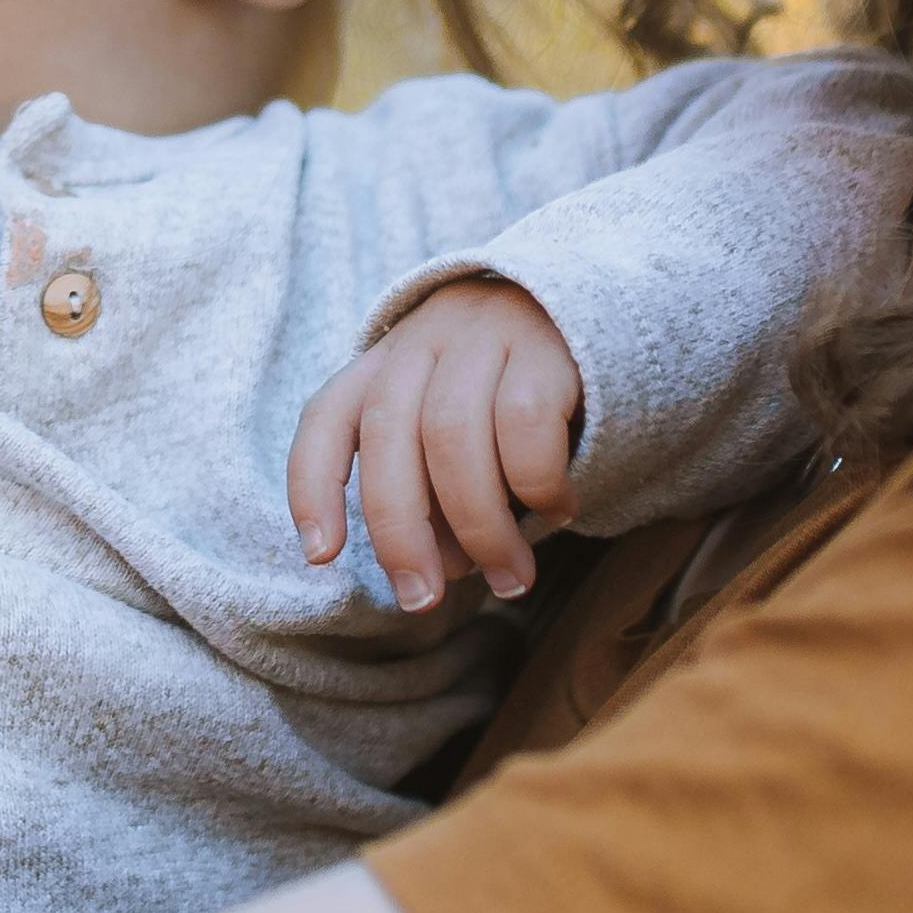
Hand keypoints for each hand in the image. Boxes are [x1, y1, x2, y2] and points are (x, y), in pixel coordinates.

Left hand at [288, 277, 584, 612]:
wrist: (599, 313)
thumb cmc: (510, 397)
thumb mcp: (458, 436)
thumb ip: (436, 496)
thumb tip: (442, 568)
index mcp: (385, 364)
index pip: (327, 417)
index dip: (313, 486)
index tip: (320, 555)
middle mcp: (423, 341)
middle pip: (388, 435)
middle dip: (400, 532)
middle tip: (422, 599)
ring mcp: (483, 334)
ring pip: (454, 436)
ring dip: (478, 526)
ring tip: (510, 578)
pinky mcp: (546, 344)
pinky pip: (525, 422)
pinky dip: (537, 483)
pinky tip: (560, 509)